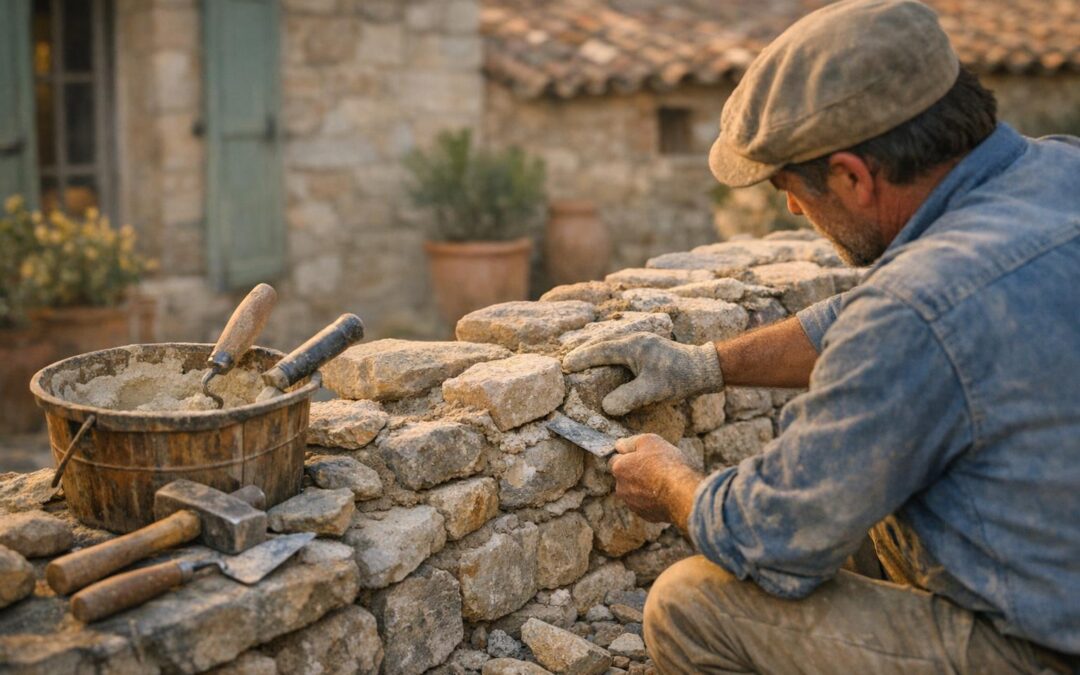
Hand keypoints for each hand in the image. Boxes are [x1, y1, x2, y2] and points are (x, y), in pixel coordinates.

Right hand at [563, 332, 724, 415]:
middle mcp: (635, 340)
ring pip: (612, 345)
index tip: (566, 366)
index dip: (582, 359)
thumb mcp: (653, 391)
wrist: (706, 368)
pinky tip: (608, 365)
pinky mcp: (649, 349)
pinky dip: (610, 356)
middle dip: (585, 352)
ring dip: (597, 352)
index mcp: (633, 346)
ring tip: (583, 361)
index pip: (600, 351)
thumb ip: (628, 398)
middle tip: (569, 362)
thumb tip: (606, 407)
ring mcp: (643, 343)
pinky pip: (621, 350)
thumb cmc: (680, 377)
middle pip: (603, 343)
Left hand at [610, 434, 703, 528]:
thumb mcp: (648, 441)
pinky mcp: (646, 516)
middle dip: (635, 472)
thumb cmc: (666, 464)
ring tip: (664, 481)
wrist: (683, 494)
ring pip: (635, 492)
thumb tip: (619, 445)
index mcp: (619, 468)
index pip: (615, 459)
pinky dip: (653, 499)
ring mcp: (633, 504)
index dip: (629, 455)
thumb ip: (630, 442)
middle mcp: (621, 489)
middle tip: (655, 467)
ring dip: (644, 487)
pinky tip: (667, 494)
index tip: (643, 455)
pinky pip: (646, 504)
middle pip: (625, 477)